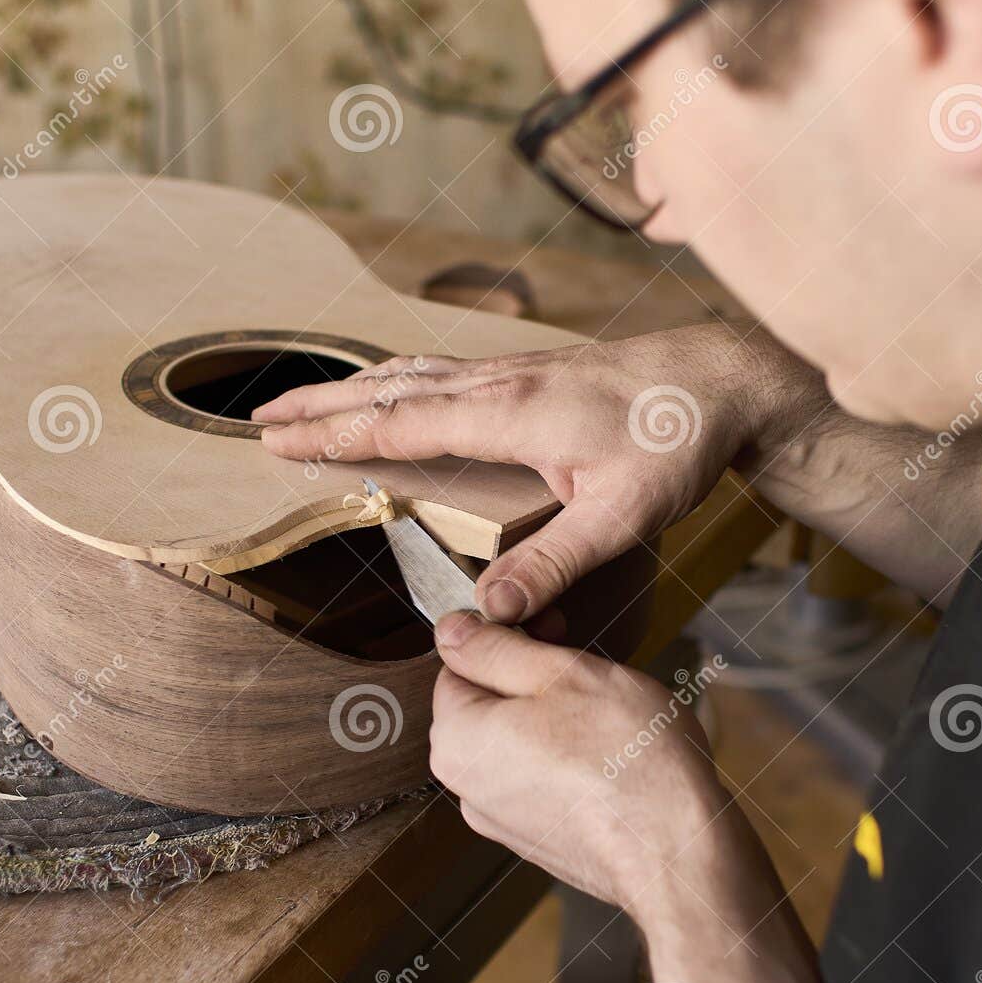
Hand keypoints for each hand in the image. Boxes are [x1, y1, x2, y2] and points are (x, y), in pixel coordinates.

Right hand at [255, 324, 790, 622]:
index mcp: (506, 413)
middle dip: (320, 403)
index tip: (277, 442)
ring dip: (353, 386)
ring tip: (305, 399)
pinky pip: (442, 372)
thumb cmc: (675, 441)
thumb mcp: (622, 514)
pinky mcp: (530, 372)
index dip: (334, 435)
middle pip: (388, 389)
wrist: (722, 380)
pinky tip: (396, 389)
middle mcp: (498, 382)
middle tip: (259, 417)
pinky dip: (397, 379)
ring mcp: (513, 371)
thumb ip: (554, 561)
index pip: (398, 424)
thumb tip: (489, 611)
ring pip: (412, 374)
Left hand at [428, 610, 726, 909]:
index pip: (460, 665)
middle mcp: (465, 785)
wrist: (675, 853)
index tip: (552, 636)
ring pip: (517, 742)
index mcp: (457, 739)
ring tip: (605, 723)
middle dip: (532, 683)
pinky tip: (608, 760)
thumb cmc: (627, 760)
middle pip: (486, 706)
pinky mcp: (534, 838)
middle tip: (588, 677)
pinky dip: (566, 762)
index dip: (508, 640)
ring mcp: (499, 818)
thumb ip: (495, 649)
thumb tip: (451, 630)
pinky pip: (539, 779)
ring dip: (553, 722)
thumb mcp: (562, 675)